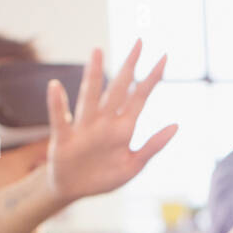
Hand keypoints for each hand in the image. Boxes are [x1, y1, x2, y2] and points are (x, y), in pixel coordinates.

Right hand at [46, 39, 177, 204]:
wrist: (75, 190)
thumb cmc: (104, 176)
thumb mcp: (134, 165)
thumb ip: (153, 146)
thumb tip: (176, 125)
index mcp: (123, 128)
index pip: (140, 98)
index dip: (151, 79)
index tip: (163, 57)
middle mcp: (104, 122)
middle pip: (118, 90)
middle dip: (129, 67)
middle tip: (139, 42)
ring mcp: (84, 128)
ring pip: (90, 98)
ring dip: (93, 76)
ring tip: (97, 53)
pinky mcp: (64, 139)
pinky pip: (60, 119)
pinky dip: (57, 104)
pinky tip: (55, 87)